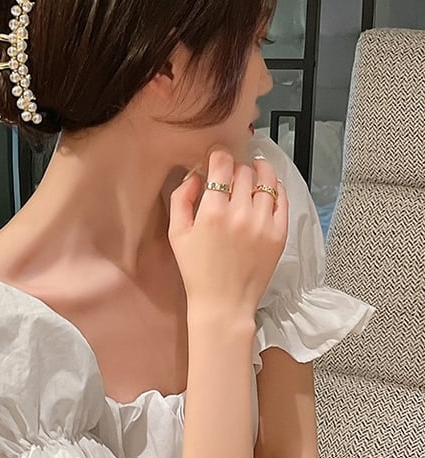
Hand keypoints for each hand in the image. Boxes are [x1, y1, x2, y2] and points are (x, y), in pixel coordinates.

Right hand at [168, 148, 287, 316]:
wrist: (223, 303)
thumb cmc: (196, 270)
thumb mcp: (176, 233)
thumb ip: (181, 198)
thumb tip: (195, 175)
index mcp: (212, 212)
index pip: (221, 165)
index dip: (218, 155)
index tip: (216, 156)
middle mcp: (240, 214)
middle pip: (242, 171)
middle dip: (234, 168)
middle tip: (229, 174)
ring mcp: (263, 224)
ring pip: (266, 180)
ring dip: (258, 171)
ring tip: (253, 171)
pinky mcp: (279, 234)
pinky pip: (282, 199)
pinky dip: (275, 188)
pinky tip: (267, 187)